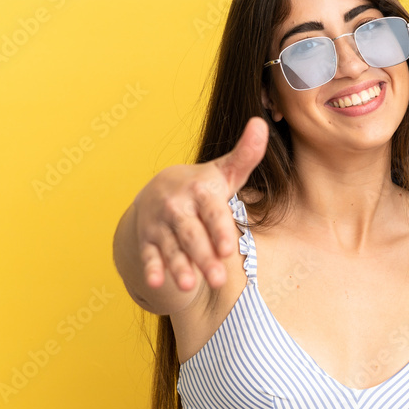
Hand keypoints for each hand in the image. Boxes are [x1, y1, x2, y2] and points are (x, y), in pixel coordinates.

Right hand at [133, 116, 268, 291]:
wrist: (158, 191)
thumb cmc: (203, 186)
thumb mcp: (224, 172)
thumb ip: (245, 154)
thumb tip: (261, 122)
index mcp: (200, 190)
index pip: (212, 212)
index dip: (219, 229)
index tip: (229, 248)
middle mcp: (178, 207)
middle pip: (192, 235)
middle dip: (204, 257)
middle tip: (219, 279)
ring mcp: (160, 224)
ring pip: (171, 248)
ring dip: (179, 267)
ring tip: (189, 285)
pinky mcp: (147, 239)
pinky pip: (149, 255)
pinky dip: (151, 269)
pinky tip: (156, 283)